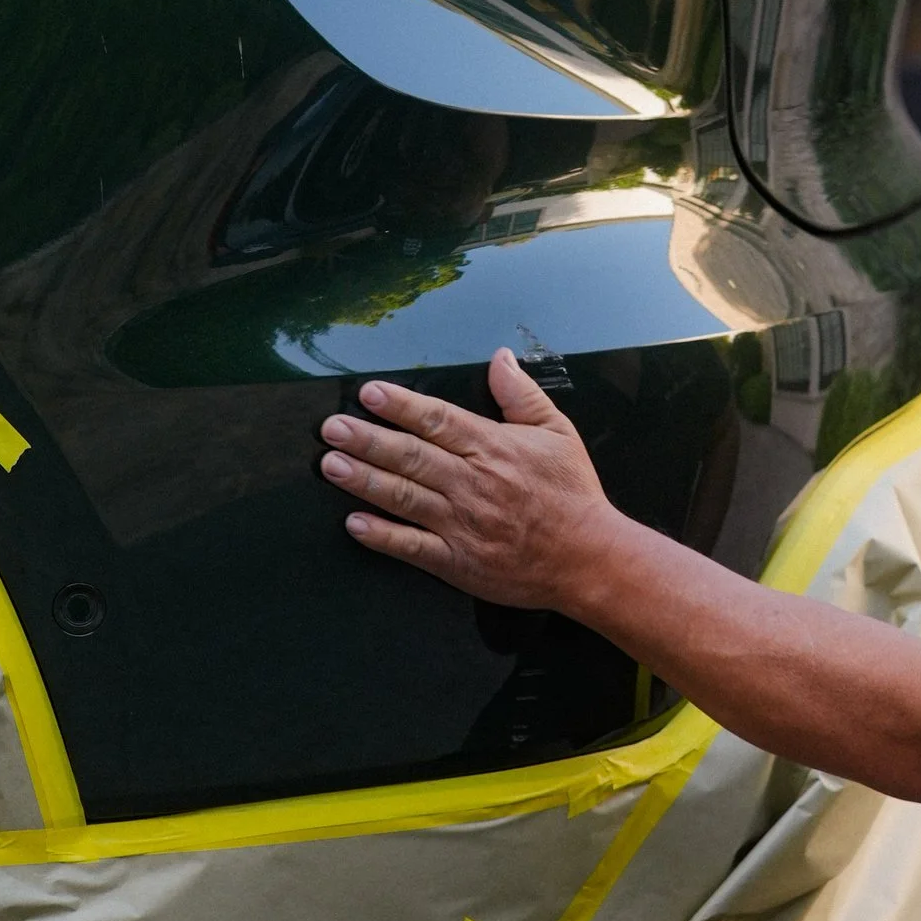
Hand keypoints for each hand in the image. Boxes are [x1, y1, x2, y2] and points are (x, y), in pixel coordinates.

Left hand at [317, 351, 621, 607]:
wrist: (589, 559)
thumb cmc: (573, 496)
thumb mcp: (557, 433)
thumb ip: (522, 394)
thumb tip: (500, 358)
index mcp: (494, 448)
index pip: (438, 420)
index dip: (400, 406)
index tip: (369, 393)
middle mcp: (473, 484)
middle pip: (411, 455)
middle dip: (367, 439)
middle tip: (332, 428)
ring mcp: (463, 524)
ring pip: (404, 496)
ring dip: (364, 479)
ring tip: (331, 464)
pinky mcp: (458, 561)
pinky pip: (412, 546)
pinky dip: (382, 535)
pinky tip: (355, 523)